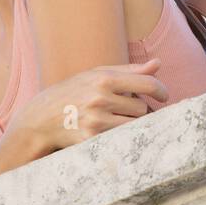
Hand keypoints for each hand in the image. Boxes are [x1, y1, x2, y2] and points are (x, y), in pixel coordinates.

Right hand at [11, 58, 168, 152]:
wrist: (41, 118)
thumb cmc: (72, 92)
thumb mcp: (96, 75)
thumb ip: (128, 71)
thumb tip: (158, 64)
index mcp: (104, 80)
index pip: (147, 84)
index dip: (161, 91)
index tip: (164, 96)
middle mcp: (100, 100)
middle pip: (141, 108)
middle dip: (136, 109)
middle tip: (121, 109)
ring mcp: (96, 122)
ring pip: (133, 125)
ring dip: (129, 123)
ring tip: (112, 119)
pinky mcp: (91, 140)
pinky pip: (120, 139)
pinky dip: (119, 135)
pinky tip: (105, 130)